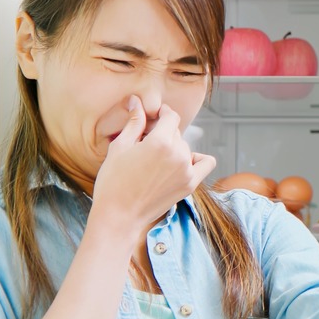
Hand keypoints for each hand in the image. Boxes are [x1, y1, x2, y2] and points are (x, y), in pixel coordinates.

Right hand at [92, 95, 215, 232]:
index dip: (161, 114)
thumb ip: (134, 122)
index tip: (152, 118)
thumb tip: (137, 101)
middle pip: (176, 133)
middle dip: (162, 133)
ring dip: (173, 148)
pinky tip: (181, 162)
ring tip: (154, 160)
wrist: (118, 217)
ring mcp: (187, 171)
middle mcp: (179, 154)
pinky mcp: (190, 185)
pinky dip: (197, 159)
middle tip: (144, 144)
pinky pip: (205, 163)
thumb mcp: (120, 147)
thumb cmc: (113, 181)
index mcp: (161, 141)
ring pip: (185, 147)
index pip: (170, 116)